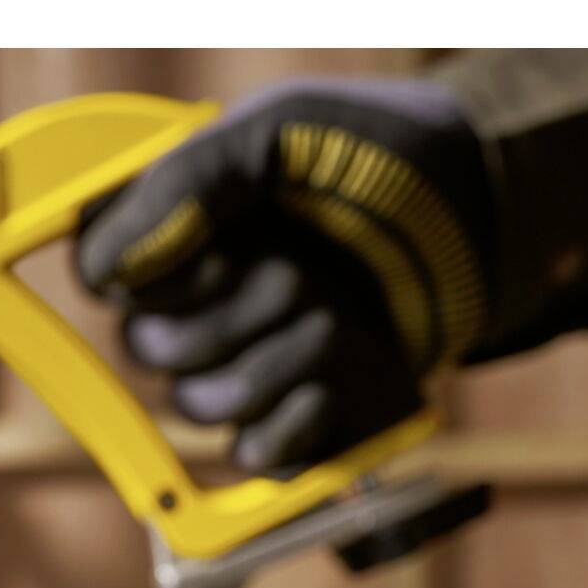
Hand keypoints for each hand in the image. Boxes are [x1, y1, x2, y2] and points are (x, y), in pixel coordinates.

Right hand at [76, 79, 495, 472]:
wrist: (485, 209)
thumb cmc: (378, 152)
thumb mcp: (279, 130)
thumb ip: (188, 179)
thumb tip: (110, 268)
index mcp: (174, 230)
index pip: (102, 280)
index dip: (149, 279)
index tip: (217, 248)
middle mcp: (196, 300)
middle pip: (149, 350)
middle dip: (232, 317)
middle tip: (297, 276)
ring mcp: (244, 362)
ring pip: (201, 405)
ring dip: (275, 362)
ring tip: (334, 318)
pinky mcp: (295, 417)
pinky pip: (254, 456)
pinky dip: (292, 426)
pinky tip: (330, 386)